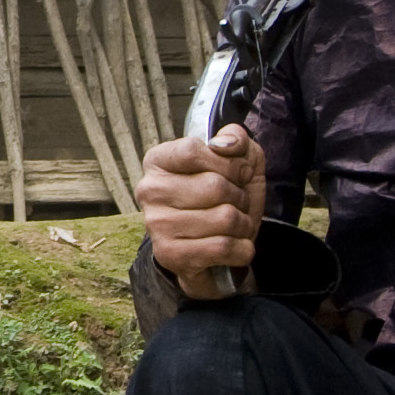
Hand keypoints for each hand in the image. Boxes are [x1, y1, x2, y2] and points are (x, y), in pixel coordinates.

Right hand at [140, 126, 265, 296]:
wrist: (213, 250)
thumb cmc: (224, 198)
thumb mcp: (238, 160)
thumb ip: (236, 139)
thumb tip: (227, 143)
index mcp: (159, 160)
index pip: (194, 151)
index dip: (229, 163)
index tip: (240, 173)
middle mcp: (150, 190)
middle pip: (215, 186)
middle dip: (241, 197)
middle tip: (237, 204)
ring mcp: (157, 224)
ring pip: (224, 218)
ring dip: (243, 224)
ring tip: (235, 226)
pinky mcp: (170, 255)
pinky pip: (223, 247)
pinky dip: (242, 248)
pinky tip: (234, 246)